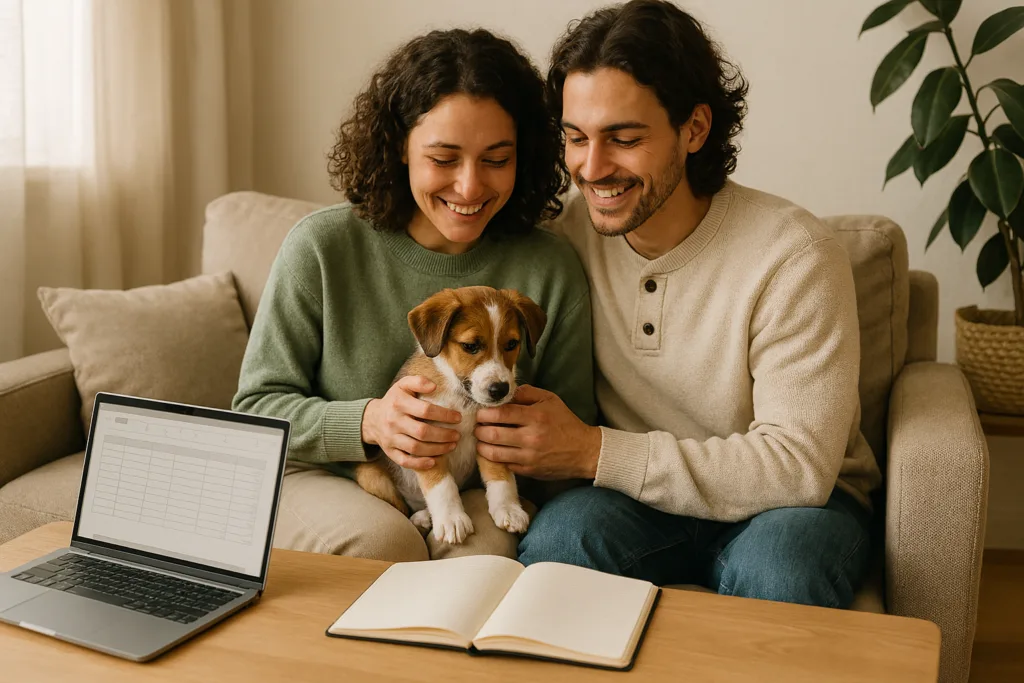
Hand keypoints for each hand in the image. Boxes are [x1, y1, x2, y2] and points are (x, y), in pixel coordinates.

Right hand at [362, 376, 461, 470]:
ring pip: (415, 448)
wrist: (372, 418)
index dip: (444, 415)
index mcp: (399, 403)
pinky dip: (420, 463)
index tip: (458, 418)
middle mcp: (393, 421)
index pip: (425, 410)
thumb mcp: (403, 385)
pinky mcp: (389, 451)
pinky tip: (434, 462)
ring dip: (436, 449)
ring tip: (451, 446)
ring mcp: (390, 438)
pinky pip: (405, 461)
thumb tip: (434, 386)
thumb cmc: (395, 400)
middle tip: (457, 435)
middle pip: (422, 432)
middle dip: (443, 435)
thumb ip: (418, 382)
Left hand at [474, 385, 601, 479]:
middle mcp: (531, 438)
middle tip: (477, 426)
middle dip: (479, 430)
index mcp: (535, 417)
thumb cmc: (565, 422)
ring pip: (494, 453)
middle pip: (493, 434)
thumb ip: (526, 393)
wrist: (584, 451)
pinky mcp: (528, 470)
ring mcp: (529, 456)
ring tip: (481, 440)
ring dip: (482, 446)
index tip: (480, 412)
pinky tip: (493, 451)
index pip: (501, 414)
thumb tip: (504, 393)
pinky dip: (494, 458)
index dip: (484, 413)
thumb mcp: (550, 400)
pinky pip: (504, 464)